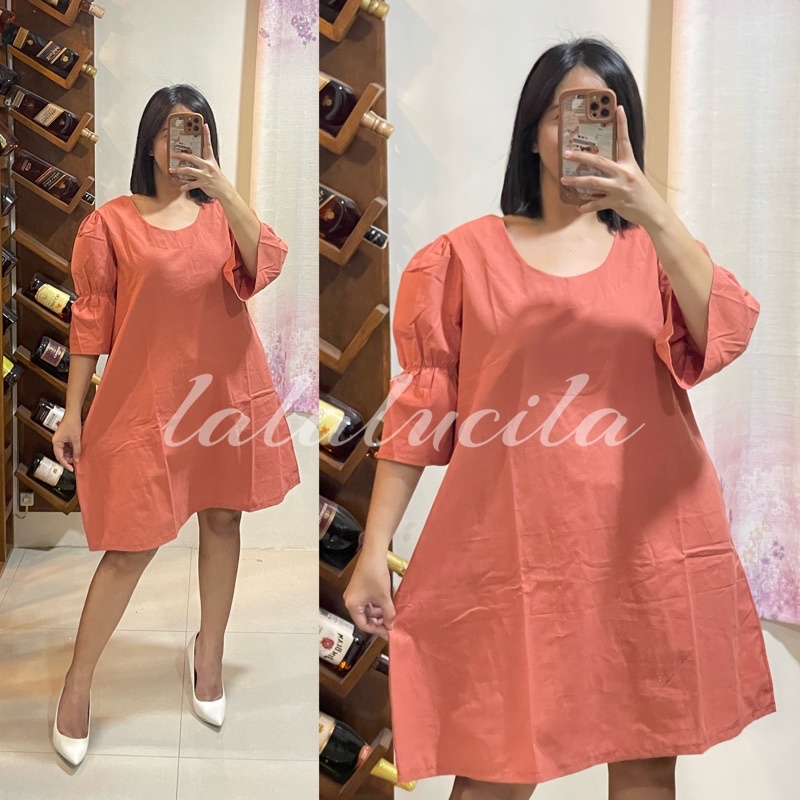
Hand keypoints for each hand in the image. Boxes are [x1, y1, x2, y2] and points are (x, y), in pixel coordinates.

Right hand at [51, 413, 81, 472]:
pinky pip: (67, 446)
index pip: (59, 457)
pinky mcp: (64, 437)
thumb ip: (76, 450)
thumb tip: (76, 460)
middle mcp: (56, 441)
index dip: (65, 464)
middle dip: (68, 459)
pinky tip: (77, 451)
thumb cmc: (72, 423)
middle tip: (76, 463)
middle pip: (61, 454)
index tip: (71, 469)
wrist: (73, 413)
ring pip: (65, 451)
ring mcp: (60, 439)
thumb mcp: (76, 439)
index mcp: (56, 442)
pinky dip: (72, 450)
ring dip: (71, 454)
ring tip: (78, 457)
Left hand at [169, 123, 232, 199]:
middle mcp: (207, 166)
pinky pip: (191, 184)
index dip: (206, 135)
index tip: (203, 125)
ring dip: (178, 170)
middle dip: (180, 155)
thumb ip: (204, 161)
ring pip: (189, 171)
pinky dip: (185, 185)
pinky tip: (180, 186)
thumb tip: (193, 157)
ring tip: (171, 170)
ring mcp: (205, 175)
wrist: (224, 190)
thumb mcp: (213, 167)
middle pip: (192, 158)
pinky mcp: (203, 184)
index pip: (208, 145)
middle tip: (171, 154)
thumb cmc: (217, 178)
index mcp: (210, 160)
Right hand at [343, 547, 395, 640]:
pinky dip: (377, 605)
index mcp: (352, 605)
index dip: (376, 630)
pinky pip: (368, 602)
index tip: (387, 632)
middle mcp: (351, 600)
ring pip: (367, 610)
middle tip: (390, 624)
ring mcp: (355, 594)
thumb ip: (388, 613)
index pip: (363, 625)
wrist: (374, 554)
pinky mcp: (360, 588)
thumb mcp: (384, 597)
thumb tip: (391, 625)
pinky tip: (387, 605)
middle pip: (364, 618)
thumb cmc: (375, 574)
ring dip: (379, 613)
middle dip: (378, 621)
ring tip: (391, 614)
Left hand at [560, 105, 667, 226]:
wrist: (651, 210)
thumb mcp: (633, 175)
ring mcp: (619, 188)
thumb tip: (601, 165)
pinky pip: (597, 203)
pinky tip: (579, 207)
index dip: (622, 124)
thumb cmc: (640, 192)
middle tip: (566, 153)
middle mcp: (624, 173)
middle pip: (599, 162)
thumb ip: (619, 168)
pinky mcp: (616, 202)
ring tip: (563, 180)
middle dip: (581, 157)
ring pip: (593, 182)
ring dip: (577, 181)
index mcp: (629, 163)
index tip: (618, 108)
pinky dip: (587, 206)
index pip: (624, 140)